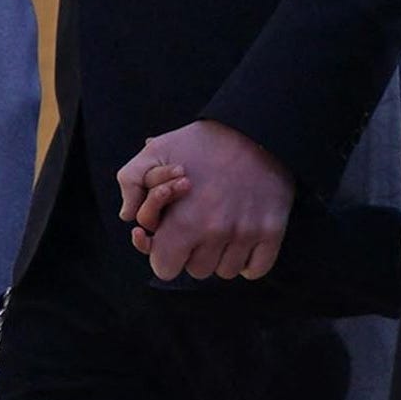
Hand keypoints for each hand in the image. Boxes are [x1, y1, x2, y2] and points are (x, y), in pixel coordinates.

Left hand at [120, 120, 293, 281]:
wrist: (255, 128)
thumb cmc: (202, 142)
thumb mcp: (155, 152)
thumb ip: (130, 183)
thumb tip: (128, 217)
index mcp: (183, 222)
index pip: (165, 269)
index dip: (164, 254)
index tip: (171, 238)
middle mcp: (214, 233)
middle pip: (197, 271)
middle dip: (193, 252)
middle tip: (198, 226)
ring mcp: (246, 234)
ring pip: (226, 271)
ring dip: (221, 256)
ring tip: (221, 229)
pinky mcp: (272, 232)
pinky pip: (256, 269)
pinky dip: (248, 262)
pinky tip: (242, 241)